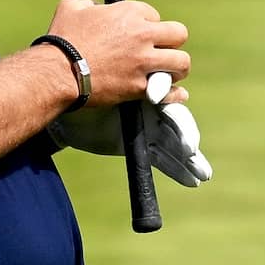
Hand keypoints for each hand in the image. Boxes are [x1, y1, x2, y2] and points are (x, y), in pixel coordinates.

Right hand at [43, 0, 188, 104]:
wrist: (58, 72)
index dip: (146, 24)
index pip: (154, 15)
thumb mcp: (71, 6)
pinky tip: (174, 93)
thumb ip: (88, 3)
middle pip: (178, 34)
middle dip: (171, 42)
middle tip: (160, 50)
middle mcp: (142, 35)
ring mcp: (143, 62)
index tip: (137, 33)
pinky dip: (174, 94)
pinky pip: (169, 91)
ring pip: (181, 62)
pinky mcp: (140, 87)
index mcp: (129, 13)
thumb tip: (94, 8)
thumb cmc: (63, 39)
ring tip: (167, 71)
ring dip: (176, 67)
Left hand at [51, 72, 212, 186]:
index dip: (174, 110)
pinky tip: (193, 180)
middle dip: (186, 136)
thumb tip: (154, 90)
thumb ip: (130, 85)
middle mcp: (152, 105)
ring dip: (190, 159)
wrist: (61, 102)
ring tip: (204, 174)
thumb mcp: (105, 83)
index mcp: (146, 84)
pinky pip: (163, 158)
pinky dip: (178, 169)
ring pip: (174, 142)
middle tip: (190, 150)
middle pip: (177, 121)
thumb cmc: (82, 86)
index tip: (168, 118)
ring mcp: (148, 126)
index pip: (170, 96)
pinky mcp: (140, 145)